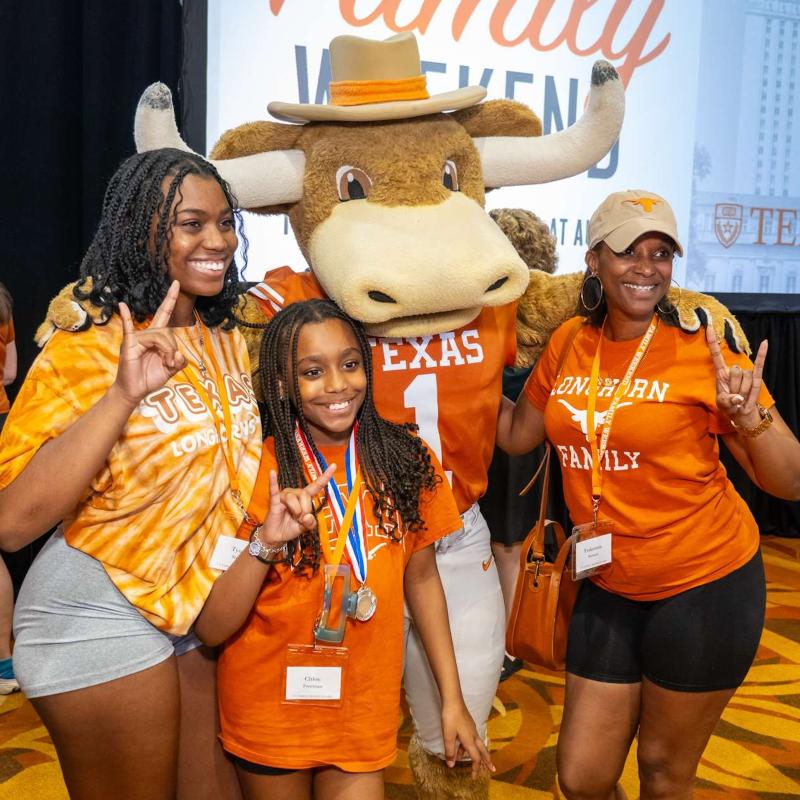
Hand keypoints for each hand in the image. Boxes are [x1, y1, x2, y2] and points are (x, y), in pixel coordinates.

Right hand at [113, 281, 185, 404]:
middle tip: (170, 362)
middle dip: (173, 347)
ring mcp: (137, 338)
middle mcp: (147, 334)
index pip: (165, 314)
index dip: (170, 299)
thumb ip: (179, 361)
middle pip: (167, 332)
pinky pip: (128, 329)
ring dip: (167, 351)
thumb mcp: (171, 369)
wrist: (135, 390)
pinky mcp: (130, 345)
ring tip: (165, 363)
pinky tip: (123, 305)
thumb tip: (178, 354)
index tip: (177, 283)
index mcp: (157, 337)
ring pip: (160, 336)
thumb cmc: (150, 377)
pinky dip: (126, 317)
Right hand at [260, 465, 335, 545]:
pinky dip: (273, 481)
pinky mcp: (275, 500)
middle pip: (305, 494)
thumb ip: (310, 523)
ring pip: (293, 498)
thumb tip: (307, 516)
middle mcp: (295, 493)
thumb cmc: (291, 528)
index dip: (325, 476)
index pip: (317, 485)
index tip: (334, 465)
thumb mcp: (305, 527)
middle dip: (305, 509)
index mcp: (305, 497)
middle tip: (300, 519)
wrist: (277, 537)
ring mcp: (285, 495)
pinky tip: (272, 473)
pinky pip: (274, 489)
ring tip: (293, 517)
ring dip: (296, 510)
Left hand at [441, 700, 494, 777]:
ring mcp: (472, 728)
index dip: (475, 768)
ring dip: (476, 752)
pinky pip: (472, 738)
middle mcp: (473, 735)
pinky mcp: (469, 723)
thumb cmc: (450, 717)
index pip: (475, 758)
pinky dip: (470, 744)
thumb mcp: (448, 735)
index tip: (474, 777)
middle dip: (487, 761)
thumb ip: (449, 751)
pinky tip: (461, 744)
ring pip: (478, 744)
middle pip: (483, 751)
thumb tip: (451, 765)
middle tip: (493, 769)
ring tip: (466, 758)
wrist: (453, 700)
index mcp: (469, 740)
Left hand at [706, 324, 767, 427]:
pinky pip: (760, 364)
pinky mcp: (756, 377)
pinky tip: (765, 342)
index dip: (712, 342)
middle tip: (734, 396)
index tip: (709, 327)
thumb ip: (728, 401)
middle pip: (735, 371)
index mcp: (721, 374)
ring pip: (746, 377)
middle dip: (735, 386)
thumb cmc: (728, 406)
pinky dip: (762, 354)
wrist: (741, 413)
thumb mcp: (722, 404)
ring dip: (744, 390)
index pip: (716, 355)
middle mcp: (733, 370)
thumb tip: (739, 398)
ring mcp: (745, 373)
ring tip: (741, 396)